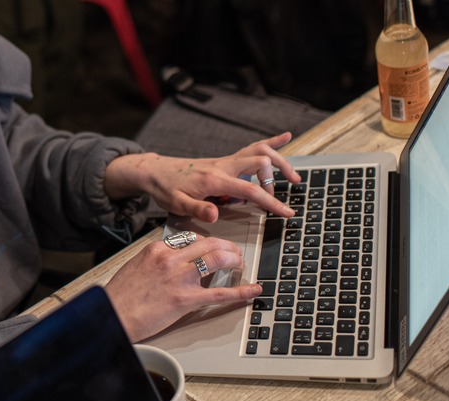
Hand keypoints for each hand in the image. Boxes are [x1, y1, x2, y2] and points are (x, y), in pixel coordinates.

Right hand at [104, 235, 261, 341]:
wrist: (110, 315)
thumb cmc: (120, 297)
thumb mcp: (136, 267)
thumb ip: (157, 261)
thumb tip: (174, 263)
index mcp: (157, 249)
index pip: (191, 239)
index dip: (209, 243)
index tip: (215, 248)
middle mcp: (170, 258)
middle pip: (209, 244)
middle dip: (227, 247)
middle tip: (235, 253)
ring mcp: (179, 277)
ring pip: (216, 259)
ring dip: (234, 259)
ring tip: (241, 264)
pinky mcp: (184, 299)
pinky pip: (219, 293)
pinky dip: (241, 291)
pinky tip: (253, 289)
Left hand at [105, 132, 301, 222]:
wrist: (155, 171)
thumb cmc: (165, 189)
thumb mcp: (176, 204)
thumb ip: (197, 209)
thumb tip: (215, 214)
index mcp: (215, 179)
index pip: (250, 190)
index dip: (270, 202)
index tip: (286, 212)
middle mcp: (223, 166)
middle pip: (260, 161)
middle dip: (278, 177)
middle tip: (285, 196)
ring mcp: (225, 161)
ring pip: (259, 151)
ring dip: (279, 161)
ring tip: (293, 176)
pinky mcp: (224, 161)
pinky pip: (250, 148)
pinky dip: (270, 142)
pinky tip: (285, 137)